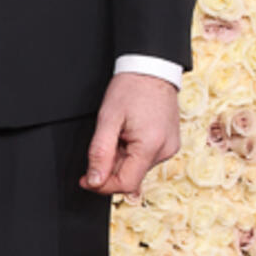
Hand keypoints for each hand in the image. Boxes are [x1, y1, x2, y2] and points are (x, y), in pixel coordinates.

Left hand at [80, 73, 180, 199]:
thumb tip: (94, 180)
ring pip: (137, 167)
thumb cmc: (131, 88)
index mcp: (150, 146)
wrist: (152, 69)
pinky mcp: (169, 144)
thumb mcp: (108, 119)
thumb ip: (100, 153)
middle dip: (110, 168)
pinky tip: (128, 134)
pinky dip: (132, 152)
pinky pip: (145, 157)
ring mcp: (169, 148)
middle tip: (100, 146)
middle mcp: (164, 150)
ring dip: (121, 159)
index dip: (102, 185)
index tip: (86, 180)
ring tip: (118, 133)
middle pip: (131, 176)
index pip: (125, 184)